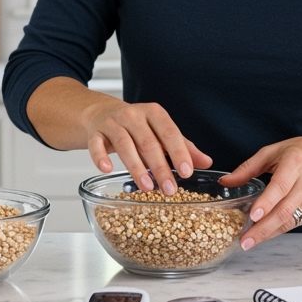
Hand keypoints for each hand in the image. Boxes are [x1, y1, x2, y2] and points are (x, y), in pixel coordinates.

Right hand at [84, 100, 212, 195]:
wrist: (101, 113)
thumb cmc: (135, 126)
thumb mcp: (160, 131)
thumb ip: (182, 146)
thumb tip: (206, 162)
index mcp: (154, 113)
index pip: (169, 132)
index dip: (179, 152)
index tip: (187, 172)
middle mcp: (133, 115)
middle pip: (148, 142)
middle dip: (160, 167)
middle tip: (170, 189)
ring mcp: (112, 123)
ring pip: (124, 145)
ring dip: (137, 168)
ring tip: (147, 187)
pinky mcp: (95, 132)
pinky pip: (96, 145)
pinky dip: (101, 157)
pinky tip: (108, 169)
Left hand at [219, 136, 301, 249]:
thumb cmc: (300, 152)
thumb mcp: (272, 152)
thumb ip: (247, 168)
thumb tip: (225, 183)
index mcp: (295, 163)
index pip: (280, 186)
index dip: (266, 203)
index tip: (253, 216)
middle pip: (285, 209)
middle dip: (263, 228)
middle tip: (245, 241)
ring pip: (290, 220)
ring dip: (269, 233)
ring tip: (250, 241)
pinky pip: (296, 222)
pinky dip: (279, 229)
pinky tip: (265, 234)